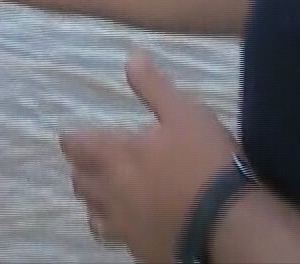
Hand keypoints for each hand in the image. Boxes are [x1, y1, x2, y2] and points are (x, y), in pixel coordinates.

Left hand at [60, 50, 239, 262]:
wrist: (229, 223)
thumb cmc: (206, 161)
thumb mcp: (184, 112)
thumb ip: (154, 86)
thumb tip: (132, 56)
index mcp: (116, 156)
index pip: (77, 146)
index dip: (72, 140)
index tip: (71, 137)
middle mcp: (112, 193)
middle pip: (81, 183)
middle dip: (81, 171)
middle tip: (88, 164)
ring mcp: (125, 227)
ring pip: (94, 217)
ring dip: (94, 204)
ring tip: (104, 197)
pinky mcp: (142, 251)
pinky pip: (119, 241)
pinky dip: (119, 230)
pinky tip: (132, 225)